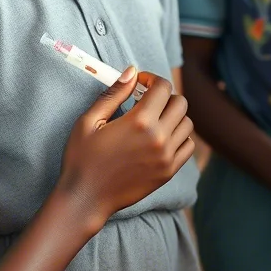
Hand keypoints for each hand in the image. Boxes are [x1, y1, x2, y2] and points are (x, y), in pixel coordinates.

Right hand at [55, 69, 194, 233]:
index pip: (163, 87)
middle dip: (164, 96)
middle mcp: (159, 138)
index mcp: (139, 122)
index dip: (152, 79)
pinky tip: (161, 137)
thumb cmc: (82, 159)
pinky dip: (180, 137)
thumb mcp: (90, 121)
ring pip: (187, 123)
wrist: (86, 198)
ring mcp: (167, 156)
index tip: (140, 84)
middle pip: (180, 102)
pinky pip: (188, 146)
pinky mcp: (169, 172)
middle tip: (147, 100)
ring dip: (173, 115)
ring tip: (154, 119)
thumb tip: (132, 72)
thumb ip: (114, 94)